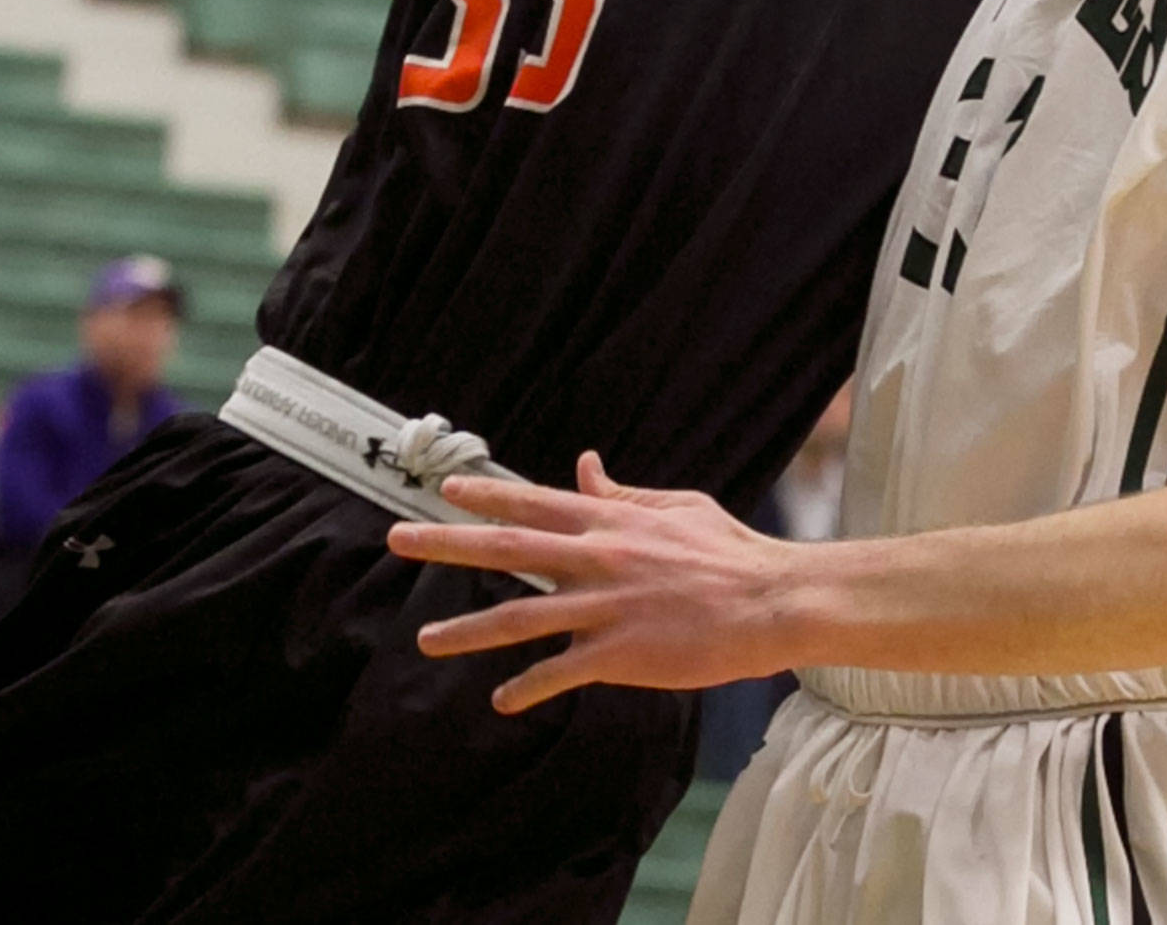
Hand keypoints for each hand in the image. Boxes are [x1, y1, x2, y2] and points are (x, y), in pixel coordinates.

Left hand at [390, 450, 799, 708]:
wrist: (768, 600)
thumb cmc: (727, 550)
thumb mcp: (675, 507)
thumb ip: (623, 494)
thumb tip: (585, 466)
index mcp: (611, 521)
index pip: (535, 501)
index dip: (487, 494)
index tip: (445, 489)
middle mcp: (598, 557)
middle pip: (507, 547)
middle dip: (447, 543)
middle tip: (398, 539)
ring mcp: (604, 607)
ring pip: (518, 617)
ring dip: (466, 630)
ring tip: (424, 641)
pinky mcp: (619, 653)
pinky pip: (558, 671)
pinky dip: (527, 686)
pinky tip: (502, 699)